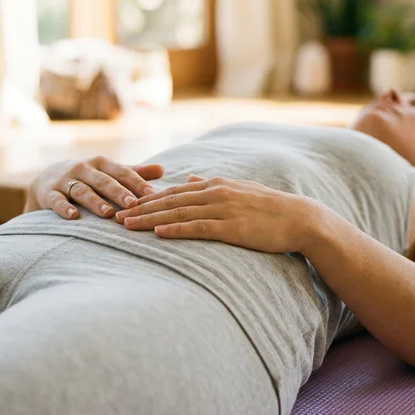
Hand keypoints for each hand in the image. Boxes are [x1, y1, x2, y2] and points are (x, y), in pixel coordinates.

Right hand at [25, 156, 164, 218]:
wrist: (46, 180)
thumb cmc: (88, 178)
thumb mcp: (109, 172)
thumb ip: (134, 172)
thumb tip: (163, 169)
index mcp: (101, 163)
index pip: (122, 172)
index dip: (136, 182)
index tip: (151, 194)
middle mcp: (83, 168)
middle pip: (103, 180)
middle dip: (118, 192)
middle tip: (133, 204)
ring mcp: (65, 180)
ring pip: (82, 190)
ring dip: (95, 201)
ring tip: (108, 213)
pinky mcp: (49, 193)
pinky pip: (57, 200)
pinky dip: (64, 208)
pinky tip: (74, 217)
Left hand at [115, 175, 319, 253]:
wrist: (299, 218)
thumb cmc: (270, 208)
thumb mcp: (240, 190)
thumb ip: (213, 185)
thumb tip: (192, 180)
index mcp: (216, 185)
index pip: (174, 192)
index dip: (148, 199)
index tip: (127, 204)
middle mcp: (215, 193)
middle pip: (169, 201)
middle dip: (140, 208)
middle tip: (116, 215)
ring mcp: (223, 209)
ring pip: (178, 213)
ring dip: (150, 219)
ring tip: (128, 225)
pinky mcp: (231, 227)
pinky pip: (198, 228)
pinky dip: (176, 230)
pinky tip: (158, 234)